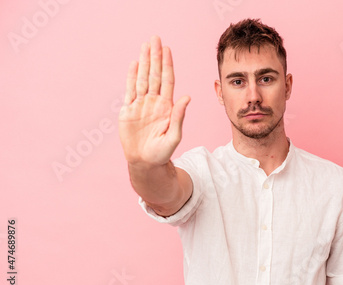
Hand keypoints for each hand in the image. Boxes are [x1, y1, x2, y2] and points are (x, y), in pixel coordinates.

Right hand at [119, 36, 189, 165]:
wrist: (145, 162)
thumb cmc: (162, 152)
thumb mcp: (174, 136)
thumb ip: (179, 117)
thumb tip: (187, 97)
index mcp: (166, 106)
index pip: (167, 80)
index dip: (167, 65)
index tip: (167, 49)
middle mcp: (154, 102)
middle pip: (154, 74)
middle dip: (155, 56)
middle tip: (155, 38)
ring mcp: (141, 105)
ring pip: (142, 78)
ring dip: (143, 62)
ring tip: (145, 45)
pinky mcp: (128, 110)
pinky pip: (130, 90)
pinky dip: (131, 76)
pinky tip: (134, 64)